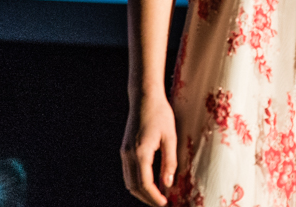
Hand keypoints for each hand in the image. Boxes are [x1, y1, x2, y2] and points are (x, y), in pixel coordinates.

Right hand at [120, 90, 177, 205]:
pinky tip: (150, 182)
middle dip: (147, 198)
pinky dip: (137, 182)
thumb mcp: (171, 137)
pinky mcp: (125, 150)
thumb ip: (170, 161)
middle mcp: (128, 155)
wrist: (144, 98)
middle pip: (133, 187)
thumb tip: (168, 183)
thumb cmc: (161, 114)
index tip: (164, 203)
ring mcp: (124, 153)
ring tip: (157, 196)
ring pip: (129, 181)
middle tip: (161, 203)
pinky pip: (128, 173)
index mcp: (140, 153)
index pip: (144, 184)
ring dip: (141, 191)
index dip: (154, 197)